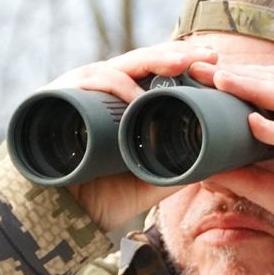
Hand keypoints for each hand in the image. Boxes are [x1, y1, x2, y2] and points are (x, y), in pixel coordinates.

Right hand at [39, 42, 218, 233]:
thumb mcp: (150, 180)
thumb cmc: (100, 199)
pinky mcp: (57, 99)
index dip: (183, 64)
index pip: (154, 74)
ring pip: (118, 67)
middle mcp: (99, 93)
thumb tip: (216, 161)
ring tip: (181, 65)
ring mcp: (78, 93)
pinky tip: (138, 95)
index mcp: (120, 105)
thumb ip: (178, 168)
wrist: (60, 219)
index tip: (216, 60)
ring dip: (151, 62)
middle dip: (176, 55)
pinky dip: (114, 86)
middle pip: (140, 63)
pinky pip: (89, 84)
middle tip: (209, 54)